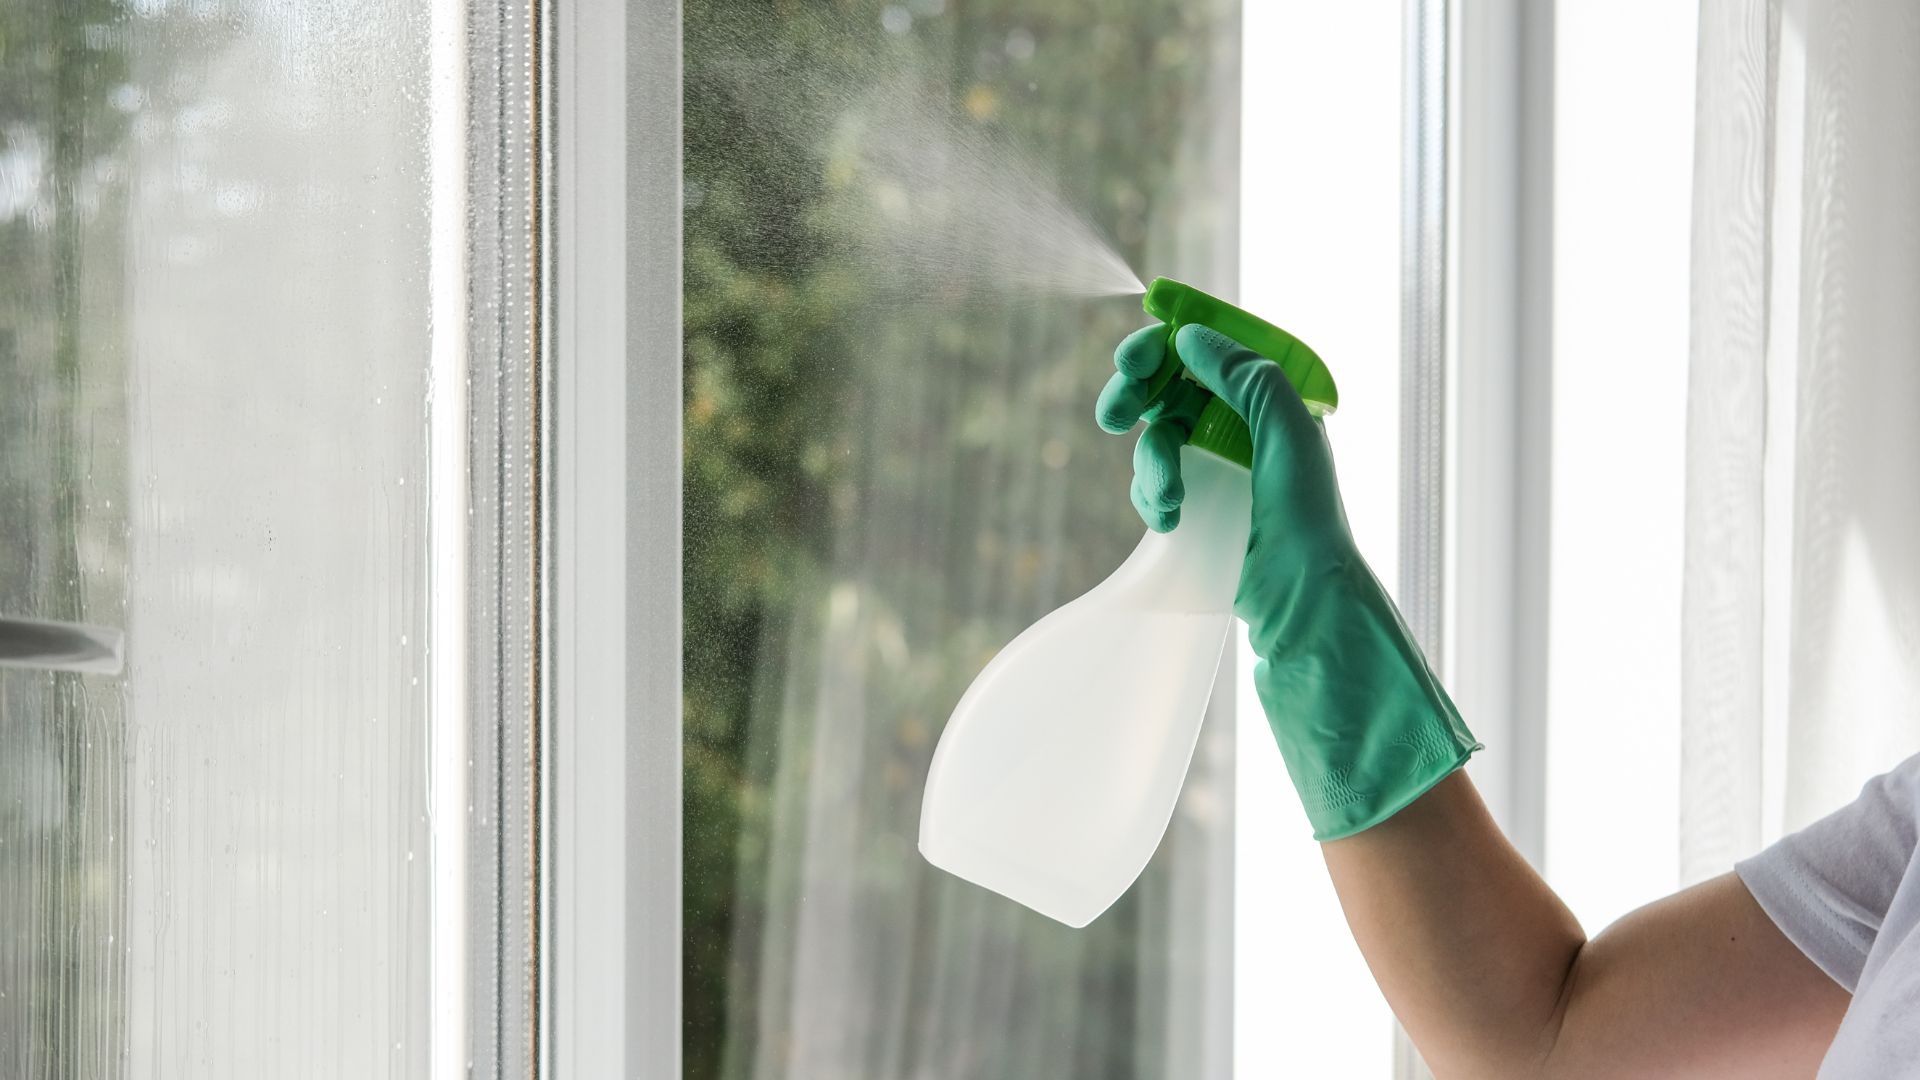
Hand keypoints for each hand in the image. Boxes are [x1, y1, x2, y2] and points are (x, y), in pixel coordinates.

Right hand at [1097, 322, 1477, 839]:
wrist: (1305, 609)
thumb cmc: (1309, 522)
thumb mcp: (1288, 434)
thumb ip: (1245, 376)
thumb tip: (1190, 338)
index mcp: (1273, 400)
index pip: (1209, 350)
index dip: (1167, 345)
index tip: (1134, 358)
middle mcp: (1246, 427)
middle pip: (1172, 385)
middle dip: (1138, 396)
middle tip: (1112, 415)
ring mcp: (1221, 468)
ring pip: (1158, 437)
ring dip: (1151, 462)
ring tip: (1167, 499)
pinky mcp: (1201, 508)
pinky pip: (1156, 482)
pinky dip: (1153, 495)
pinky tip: (1168, 521)